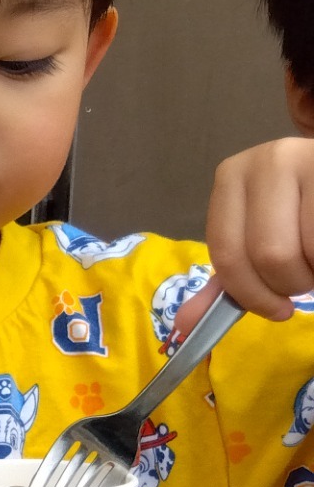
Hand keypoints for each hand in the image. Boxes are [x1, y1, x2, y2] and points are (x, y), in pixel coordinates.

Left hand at [207, 137, 313, 318]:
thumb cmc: (298, 212)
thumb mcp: (257, 235)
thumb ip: (229, 279)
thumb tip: (185, 324)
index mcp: (232, 177)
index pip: (228, 252)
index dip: (252, 294)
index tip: (277, 310)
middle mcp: (266, 162)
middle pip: (269, 255)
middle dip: (290, 283)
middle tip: (305, 275)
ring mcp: (306, 162)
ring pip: (305, 252)